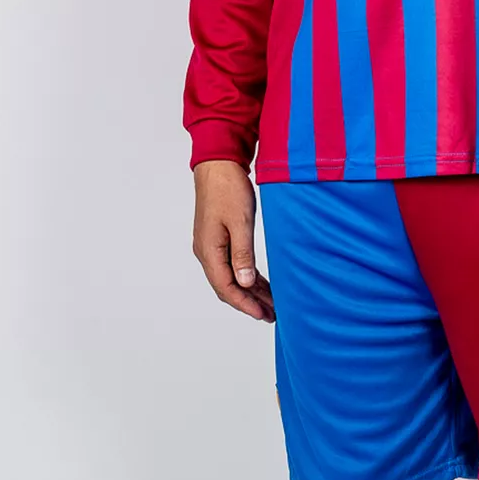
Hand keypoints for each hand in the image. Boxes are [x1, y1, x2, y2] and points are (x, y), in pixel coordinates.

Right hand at [192, 160, 274, 321]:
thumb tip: (245, 284)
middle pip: (228, 286)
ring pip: (231, 276)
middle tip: (271, 314)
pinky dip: (246, 275)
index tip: (263, 315)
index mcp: (209, 250)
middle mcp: (207, 252)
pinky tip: (260, 282)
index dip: (245, 304)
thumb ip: (242, 254)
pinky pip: (232, 264)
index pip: (226, 288)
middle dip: (249, 302)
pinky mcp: (219, 238)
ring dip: (249, 290)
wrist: (218, 164)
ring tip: (270, 303)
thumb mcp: (240, 222)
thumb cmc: (228, 189)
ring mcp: (211, 245)